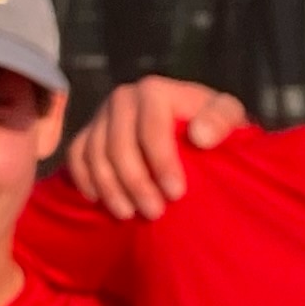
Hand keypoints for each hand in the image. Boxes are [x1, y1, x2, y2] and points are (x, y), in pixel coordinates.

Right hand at [66, 76, 243, 219]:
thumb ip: (222, 119)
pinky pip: (76, 156)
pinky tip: (99, 201)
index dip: (162, 162)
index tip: (177, 193)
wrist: (190, 122)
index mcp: (154, 91)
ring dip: (110, 188)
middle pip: (119, 145)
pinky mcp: (88, 132)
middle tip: (154, 212)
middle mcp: (123, 98)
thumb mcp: (228, 114)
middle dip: (136, 183)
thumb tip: (200, 136)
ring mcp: (101, 115)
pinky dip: (85, 179)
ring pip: (95, 154)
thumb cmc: (211, 122)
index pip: (151, 128)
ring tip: (129, 214)